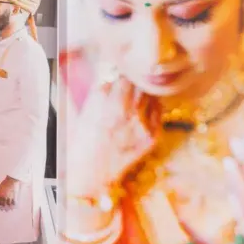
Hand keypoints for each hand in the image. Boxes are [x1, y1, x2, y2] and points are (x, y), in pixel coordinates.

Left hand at [0, 176, 20, 210]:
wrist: (11, 181)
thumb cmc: (5, 183)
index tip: (0, 206)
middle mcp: (3, 197)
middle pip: (3, 204)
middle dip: (4, 208)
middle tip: (5, 210)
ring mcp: (8, 197)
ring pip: (8, 204)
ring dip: (9, 208)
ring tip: (9, 210)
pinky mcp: (13, 196)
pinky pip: (13, 202)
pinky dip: (14, 205)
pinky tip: (14, 206)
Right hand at [66, 75, 158, 199]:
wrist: (93, 172)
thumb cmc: (85, 140)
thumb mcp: (86, 110)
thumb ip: (101, 89)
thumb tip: (113, 71)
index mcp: (102, 100)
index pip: (120, 73)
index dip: (121, 72)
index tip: (120, 74)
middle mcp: (123, 109)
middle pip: (136, 81)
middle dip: (132, 81)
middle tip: (129, 86)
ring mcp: (140, 123)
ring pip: (149, 94)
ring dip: (143, 92)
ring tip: (135, 99)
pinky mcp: (152, 136)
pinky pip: (158, 111)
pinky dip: (152, 107)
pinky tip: (142, 112)